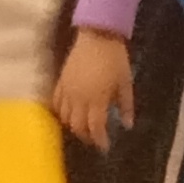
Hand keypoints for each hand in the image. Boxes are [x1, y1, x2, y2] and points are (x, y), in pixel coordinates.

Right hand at [54, 32, 134, 148]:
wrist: (98, 36)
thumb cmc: (115, 60)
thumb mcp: (125, 84)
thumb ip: (126, 106)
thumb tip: (127, 125)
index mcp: (97, 100)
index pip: (95, 127)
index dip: (99, 140)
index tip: (105, 147)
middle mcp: (79, 98)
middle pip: (77, 126)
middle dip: (86, 136)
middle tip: (95, 139)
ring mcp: (67, 90)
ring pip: (65, 117)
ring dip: (73, 126)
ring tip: (83, 127)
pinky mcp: (61, 81)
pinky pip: (56, 102)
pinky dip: (61, 112)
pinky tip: (68, 114)